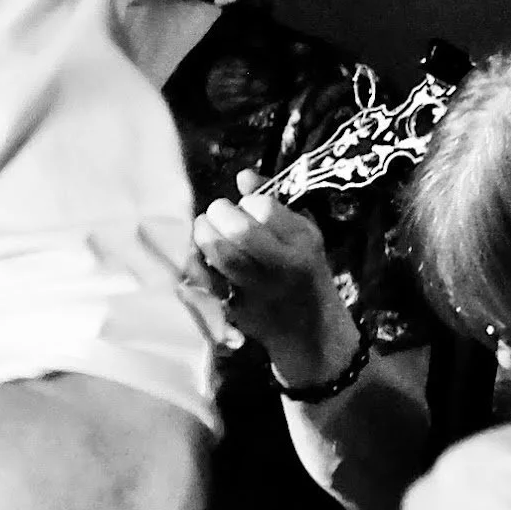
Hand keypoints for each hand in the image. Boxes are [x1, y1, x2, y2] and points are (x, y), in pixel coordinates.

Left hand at [192, 172, 351, 377]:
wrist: (312, 334)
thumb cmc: (305, 273)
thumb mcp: (304, 234)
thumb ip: (272, 201)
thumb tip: (242, 175)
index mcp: (303, 242)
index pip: (263, 207)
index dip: (247, 202)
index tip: (248, 209)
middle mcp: (283, 265)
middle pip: (238, 230)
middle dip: (218, 213)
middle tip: (217, 214)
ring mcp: (260, 290)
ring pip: (220, 254)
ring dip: (204, 235)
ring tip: (206, 231)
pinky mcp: (239, 310)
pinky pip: (208, 281)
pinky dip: (197, 265)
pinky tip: (201, 259)